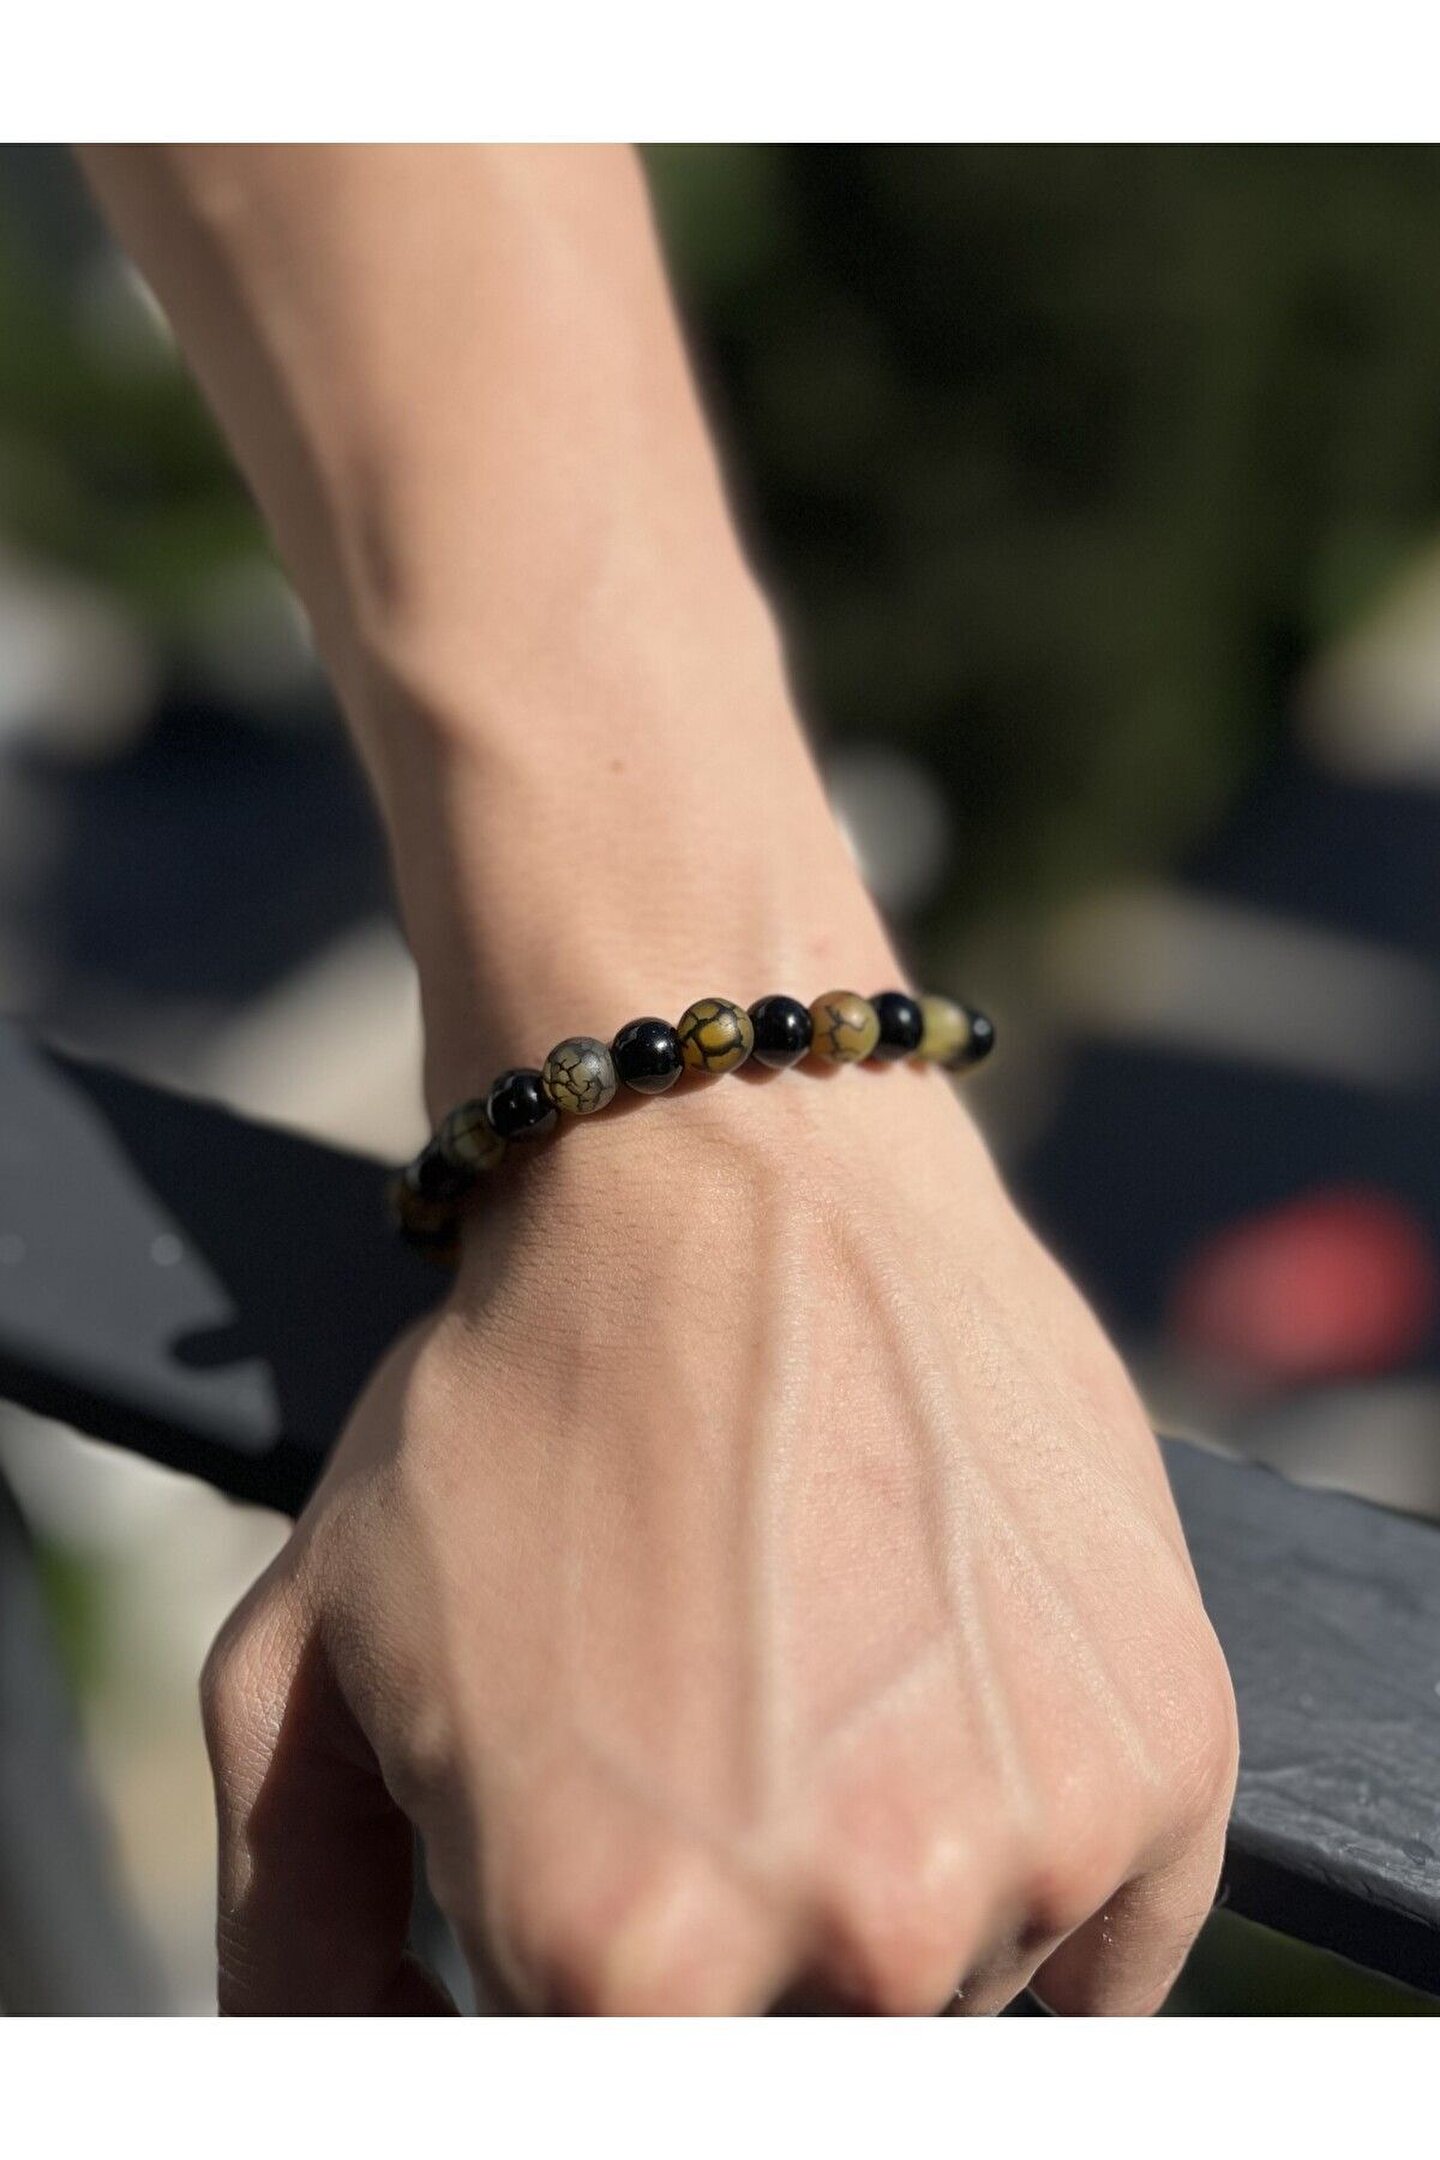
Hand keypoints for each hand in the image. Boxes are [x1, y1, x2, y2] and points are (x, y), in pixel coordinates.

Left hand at [200, 1065, 1236, 2013]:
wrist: (732, 1171)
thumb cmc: (514, 1402)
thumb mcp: (311, 1664)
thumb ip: (299, 1940)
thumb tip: (371, 2073)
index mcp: (623, 1958)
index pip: (624, 2080)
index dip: (603, 1968)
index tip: (617, 1857)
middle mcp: (856, 1936)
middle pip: (799, 2055)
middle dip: (742, 1950)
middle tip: (718, 1744)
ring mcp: (1035, 1842)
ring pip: (952, 1991)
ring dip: (889, 1894)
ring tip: (829, 1685)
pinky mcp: (1170, 1751)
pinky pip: (1112, 1942)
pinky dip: (1039, 1875)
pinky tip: (947, 1712)